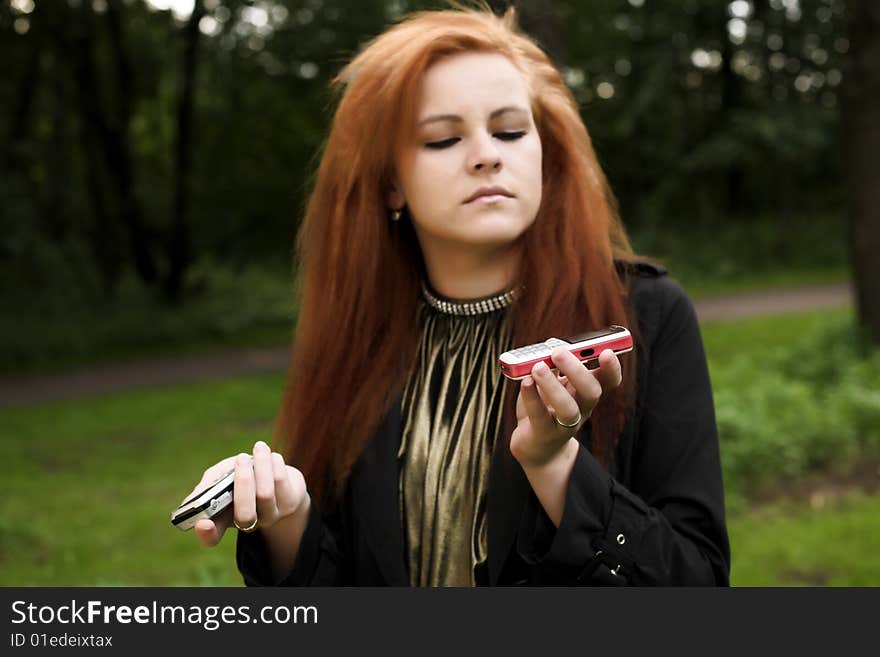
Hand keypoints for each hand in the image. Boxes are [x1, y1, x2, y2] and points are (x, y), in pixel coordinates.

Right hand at [187, 441, 308, 546]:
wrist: (277, 478)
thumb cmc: (240, 477)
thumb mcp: (221, 479)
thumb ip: (208, 486)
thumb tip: (195, 497)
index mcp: (225, 519)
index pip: (212, 537)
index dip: (206, 533)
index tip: (203, 523)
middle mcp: (249, 523)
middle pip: (245, 515)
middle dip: (243, 484)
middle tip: (241, 458)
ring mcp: (271, 516)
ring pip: (265, 494)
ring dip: (261, 466)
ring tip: (259, 447)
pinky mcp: (290, 504)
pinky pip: (281, 483)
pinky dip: (275, 464)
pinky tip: (271, 456)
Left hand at [510, 348, 621, 469]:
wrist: (536, 445)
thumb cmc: (546, 407)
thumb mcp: (552, 382)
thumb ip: (552, 365)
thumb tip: (550, 345)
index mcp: (587, 392)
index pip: (609, 380)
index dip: (612, 368)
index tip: (607, 352)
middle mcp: (582, 408)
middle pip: (591, 391)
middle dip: (577, 370)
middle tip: (558, 352)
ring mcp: (565, 424)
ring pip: (568, 408)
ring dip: (553, 385)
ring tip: (537, 367)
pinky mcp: (544, 434)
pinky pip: (540, 416)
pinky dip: (531, 397)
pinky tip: (525, 382)